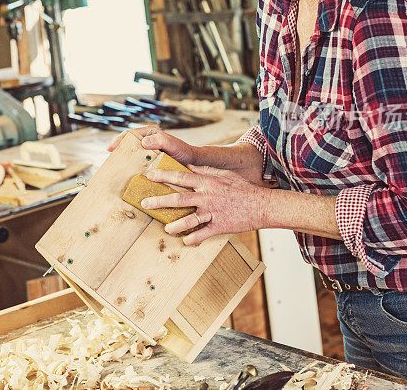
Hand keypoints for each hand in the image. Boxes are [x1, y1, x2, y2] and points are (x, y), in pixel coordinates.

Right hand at [106, 126, 196, 166]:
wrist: (192, 162)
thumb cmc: (183, 151)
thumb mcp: (172, 144)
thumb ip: (160, 140)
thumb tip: (143, 142)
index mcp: (150, 133)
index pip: (130, 134)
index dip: (119, 140)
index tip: (111, 148)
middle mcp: (147, 140)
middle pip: (127, 143)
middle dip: (117, 149)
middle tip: (109, 158)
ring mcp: (147, 150)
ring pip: (131, 152)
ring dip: (123, 158)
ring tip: (114, 166)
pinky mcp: (150, 159)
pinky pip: (137, 161)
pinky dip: (130, 165)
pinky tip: (126, 173)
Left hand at [141, 164, 272, 245]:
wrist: (262, 205)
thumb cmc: (242, 188)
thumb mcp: (224, 174)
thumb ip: (206, 170)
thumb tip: (189, 166)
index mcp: (207, 182)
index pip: (181, 176)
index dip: (164, 175)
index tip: (149, 176)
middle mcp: (207, 196)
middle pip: (179, 198)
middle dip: (159, 201)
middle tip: (145, 204)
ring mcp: (213, 212)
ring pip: (189, 219)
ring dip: (175, 225)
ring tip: (166, 228)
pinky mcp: (220, 226)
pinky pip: (203, 234)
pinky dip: (193, 238)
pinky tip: (185, 241)